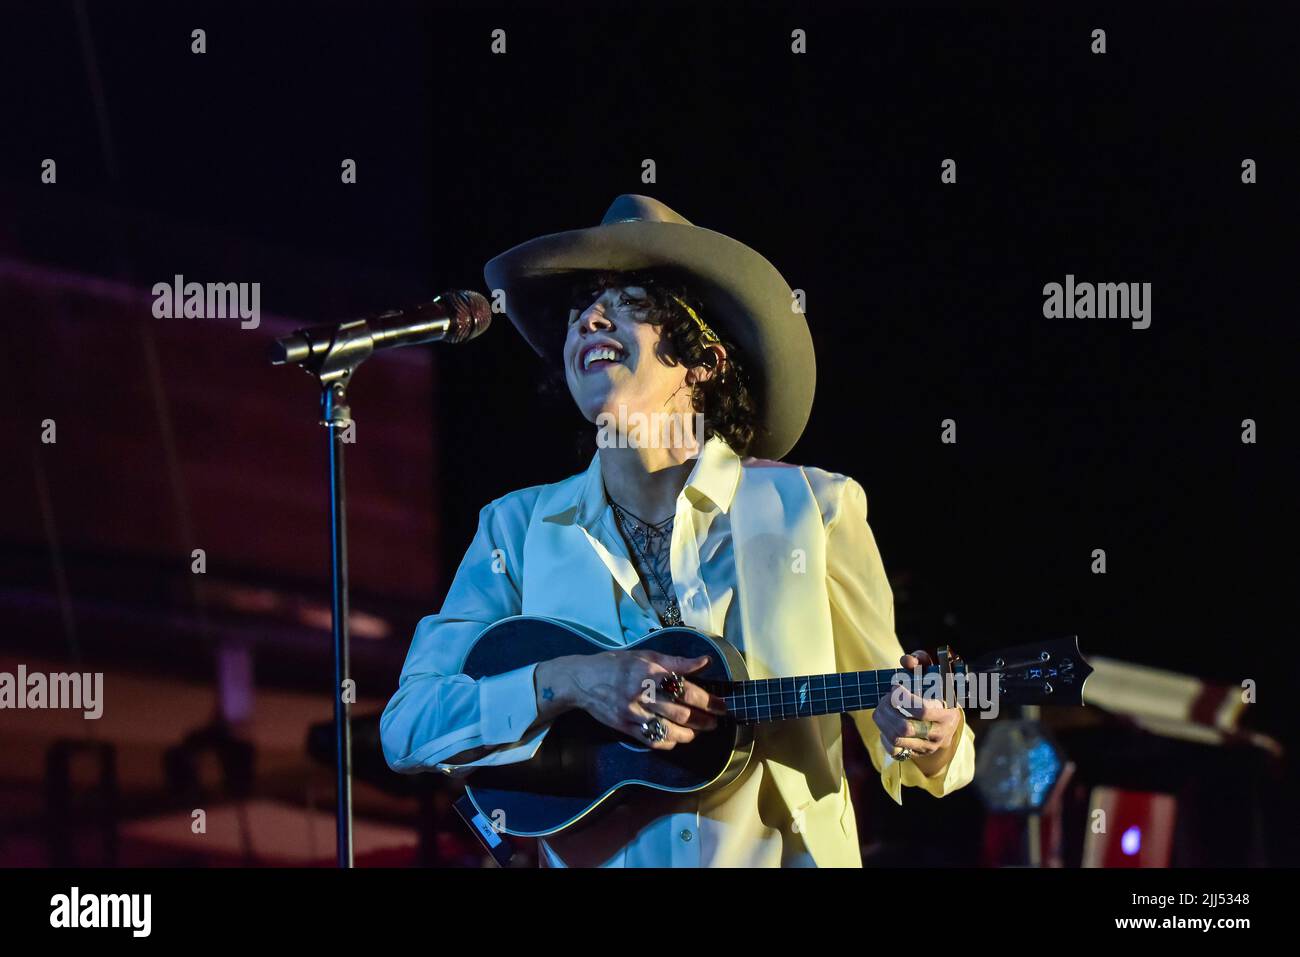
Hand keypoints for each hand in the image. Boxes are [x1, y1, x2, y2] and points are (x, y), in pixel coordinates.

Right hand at [550, 650, 727, 749]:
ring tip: (698, 731)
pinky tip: (676, 739)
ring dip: (689, 734)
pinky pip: (651, 740)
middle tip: (715, 721)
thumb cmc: (616, 664)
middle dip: (703, 719)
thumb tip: (704, 662)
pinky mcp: (624, 727)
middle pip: (680, 712)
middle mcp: (641, 693)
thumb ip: (676, 661)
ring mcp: (632, 713)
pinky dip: (668, 742)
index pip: (684, 689)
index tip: (721, 706)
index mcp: (648, 672)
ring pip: (668, 730)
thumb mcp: (645, 656)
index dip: (706, 699)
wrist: (582, 681)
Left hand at [872, 649, 962, 774]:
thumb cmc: (937, 691)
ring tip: (882, 707)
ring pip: (896, 739)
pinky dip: (884, 735)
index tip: (895, 687)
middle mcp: (939, 733)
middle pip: (905, 728)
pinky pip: (893, 750)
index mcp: (947, 712)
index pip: (922, 710)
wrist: (947, 721)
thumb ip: (921, 661)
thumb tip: (906, 660)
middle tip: (885, 698)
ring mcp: (927, 746)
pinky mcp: (916, 754)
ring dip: (883, 721)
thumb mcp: (934, 673)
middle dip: (888, 710)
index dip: (902, 698)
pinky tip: (887, 722)